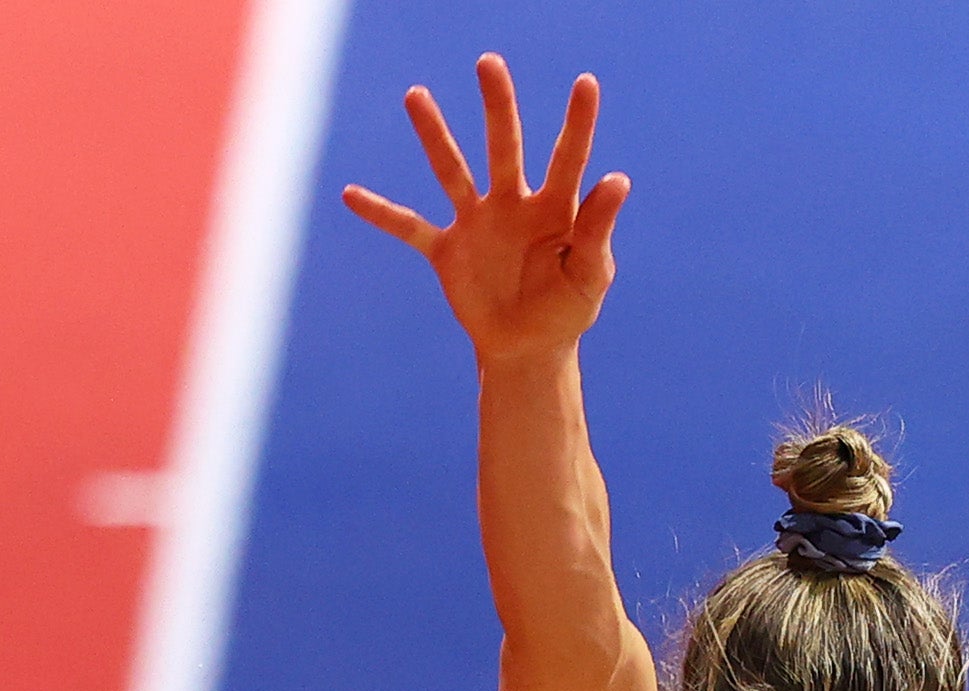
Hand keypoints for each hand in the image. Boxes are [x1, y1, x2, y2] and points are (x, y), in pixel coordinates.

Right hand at [342, 55, 630, 364]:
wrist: (527, 349)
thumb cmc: (566, 309)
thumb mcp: (590, 275)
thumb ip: (598, 230)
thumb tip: (618, 179)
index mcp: (555, 208)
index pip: (568, 157)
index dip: (579, 122)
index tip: (586, 83)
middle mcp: (512, 204)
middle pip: (504, 146)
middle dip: (498, 106)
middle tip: (489, 63)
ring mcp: (477, 223)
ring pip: (451, 171)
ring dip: (433, 135)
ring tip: (416, 95)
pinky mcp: (448, 251)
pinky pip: (409, 227)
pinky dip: (381, 213)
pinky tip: (350, 195)